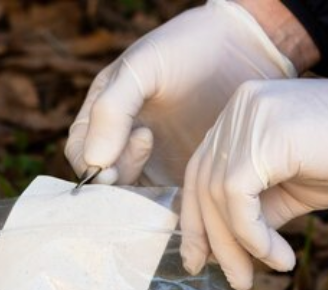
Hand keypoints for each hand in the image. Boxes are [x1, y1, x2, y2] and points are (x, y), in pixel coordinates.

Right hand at [65, 0, 306, 186]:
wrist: (246, 47)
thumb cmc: (188, 48)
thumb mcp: (143, 67)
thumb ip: (112, 110)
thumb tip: (95, 161)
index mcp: (103, 115)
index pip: (81, 153)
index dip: (92, 165)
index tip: (119, 157)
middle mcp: (122, 142)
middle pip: (104, 182)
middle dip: (118, 180)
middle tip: (148, 144)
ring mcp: (153, 162)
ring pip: (133, 197)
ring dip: (144, 194)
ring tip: (167, 156)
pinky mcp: (182, 176)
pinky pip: (166, 202)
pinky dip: (170, 203)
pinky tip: (188, 181)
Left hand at [180, 76, 327, 289]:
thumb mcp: (289, 191)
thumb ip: (252, 211)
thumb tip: (221, 251)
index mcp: (238, 116)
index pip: (201, 172)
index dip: (196, 220)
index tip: (201, 260)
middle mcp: (236, 110)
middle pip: (204, 185)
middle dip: (212, 241)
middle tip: (234, 282)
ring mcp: (248, 118)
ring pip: (218, 195)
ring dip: (236, 246)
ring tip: (255, 276)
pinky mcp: (264, 137)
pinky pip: (238, 198)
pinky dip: (253, 236)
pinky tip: (278, 257)